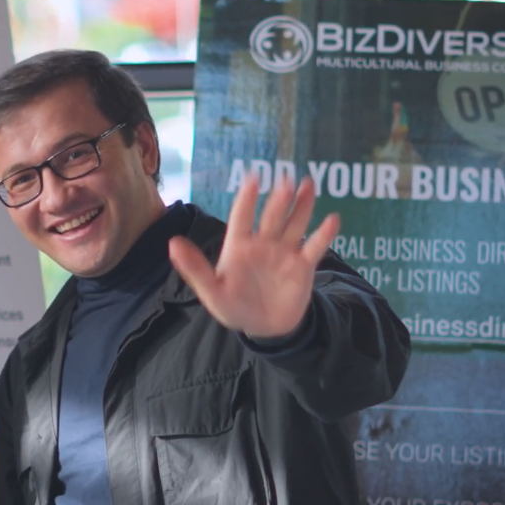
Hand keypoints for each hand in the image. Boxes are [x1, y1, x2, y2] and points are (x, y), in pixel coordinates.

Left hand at [168, 174, 338, 338]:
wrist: (264, 328)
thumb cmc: (233, 306)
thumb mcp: (210, 290)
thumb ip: (194, 267)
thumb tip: (172, 243)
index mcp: (239, 246)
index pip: (242, 217)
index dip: (247, 198)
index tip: (253, 177)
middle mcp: (263, 244)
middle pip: (272, 216)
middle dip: (279, 198)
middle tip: (287, 177)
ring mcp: (284, 253)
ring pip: (295, 225)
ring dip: (302, 206)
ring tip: (308, 185)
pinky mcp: (302, 267)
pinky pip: (315, 248)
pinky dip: (324, 235)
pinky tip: (333, 220)